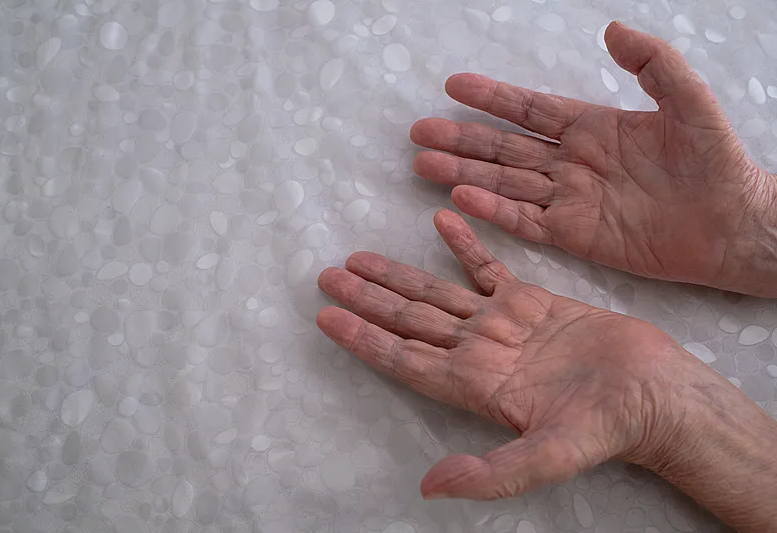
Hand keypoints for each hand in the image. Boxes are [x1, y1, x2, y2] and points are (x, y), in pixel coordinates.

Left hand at [316, 209, 703, 498]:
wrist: (653, 396)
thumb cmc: (605, 429)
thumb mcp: (547, 457)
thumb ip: (490, 474)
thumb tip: (429, 489)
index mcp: (473, 384)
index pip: (404, 358)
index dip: (364, 339)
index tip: (327, 317)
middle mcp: (477, 351)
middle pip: (409, 320)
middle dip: (367, 300)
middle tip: (327, 276)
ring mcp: (501, 323)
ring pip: (437, 292)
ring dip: (398, 274)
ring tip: (360, 256)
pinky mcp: (531, 301)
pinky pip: (487, 267)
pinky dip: (463, 245)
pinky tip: (440, 220)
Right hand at [411, 22, 776, 296]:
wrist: (732, 226)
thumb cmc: (715, 162)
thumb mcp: (691, 102)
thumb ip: (654, 65)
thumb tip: (611, 32)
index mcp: (591, 127)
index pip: (530, 108)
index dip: (492, 97)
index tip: (454, 85)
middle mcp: (570, 162)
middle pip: (505, 147)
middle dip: (462, 137)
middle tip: (420, 130)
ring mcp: (568, 199)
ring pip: (504, 182)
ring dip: (464, 171)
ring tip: (424, 163)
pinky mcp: (573, 234)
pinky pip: (524, 220)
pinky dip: (493, 210)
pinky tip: (462, 197)